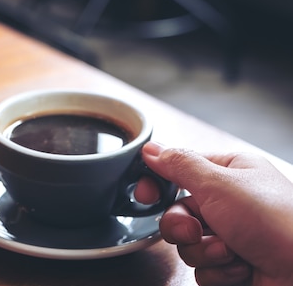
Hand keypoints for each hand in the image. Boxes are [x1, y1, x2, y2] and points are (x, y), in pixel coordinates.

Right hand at [136, 141, 292, 285]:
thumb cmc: (276, 222)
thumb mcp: (219, 184)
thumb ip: (179, 164)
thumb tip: (151, 149)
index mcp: (229, 172)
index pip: (178, 171)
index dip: (157, 184)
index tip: (145, 194)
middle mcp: (229, 202)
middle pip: (176, 212)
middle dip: (183, 227)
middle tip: (196, 230)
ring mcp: (231, 235)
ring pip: (187, 244)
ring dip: (205, 252)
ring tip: (233, 252)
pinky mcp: (233, 265)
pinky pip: (202, 269)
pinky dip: (219, 271)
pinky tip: (243, 268)